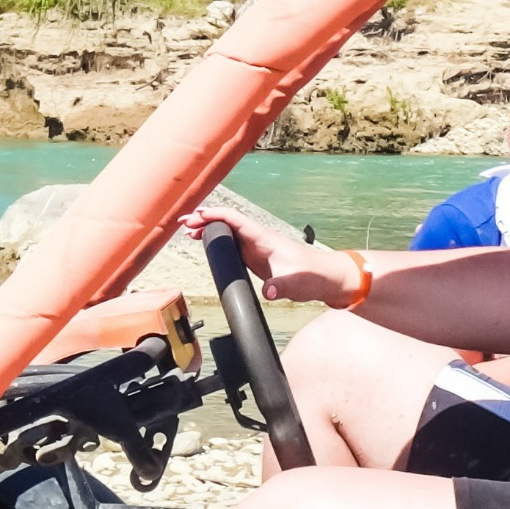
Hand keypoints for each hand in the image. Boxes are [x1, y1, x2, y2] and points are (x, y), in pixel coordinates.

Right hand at [182, 204, 359, 304]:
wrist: (326, 278)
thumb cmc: (313, 276)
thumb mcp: (296, 283)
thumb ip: (282, 287)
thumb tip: (268, 292)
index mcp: (265, 237)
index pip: (236, 220)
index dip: (215, 216)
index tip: (197, 217)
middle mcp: (259, 238)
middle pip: (227, 222)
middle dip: (205, 219)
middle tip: (183, 224)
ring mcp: (257, 247)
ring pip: (228, 231)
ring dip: (209, 229)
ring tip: (188, 231)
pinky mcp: (256, 258)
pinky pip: (232, 243)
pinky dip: (216, 240)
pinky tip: (206, 243)